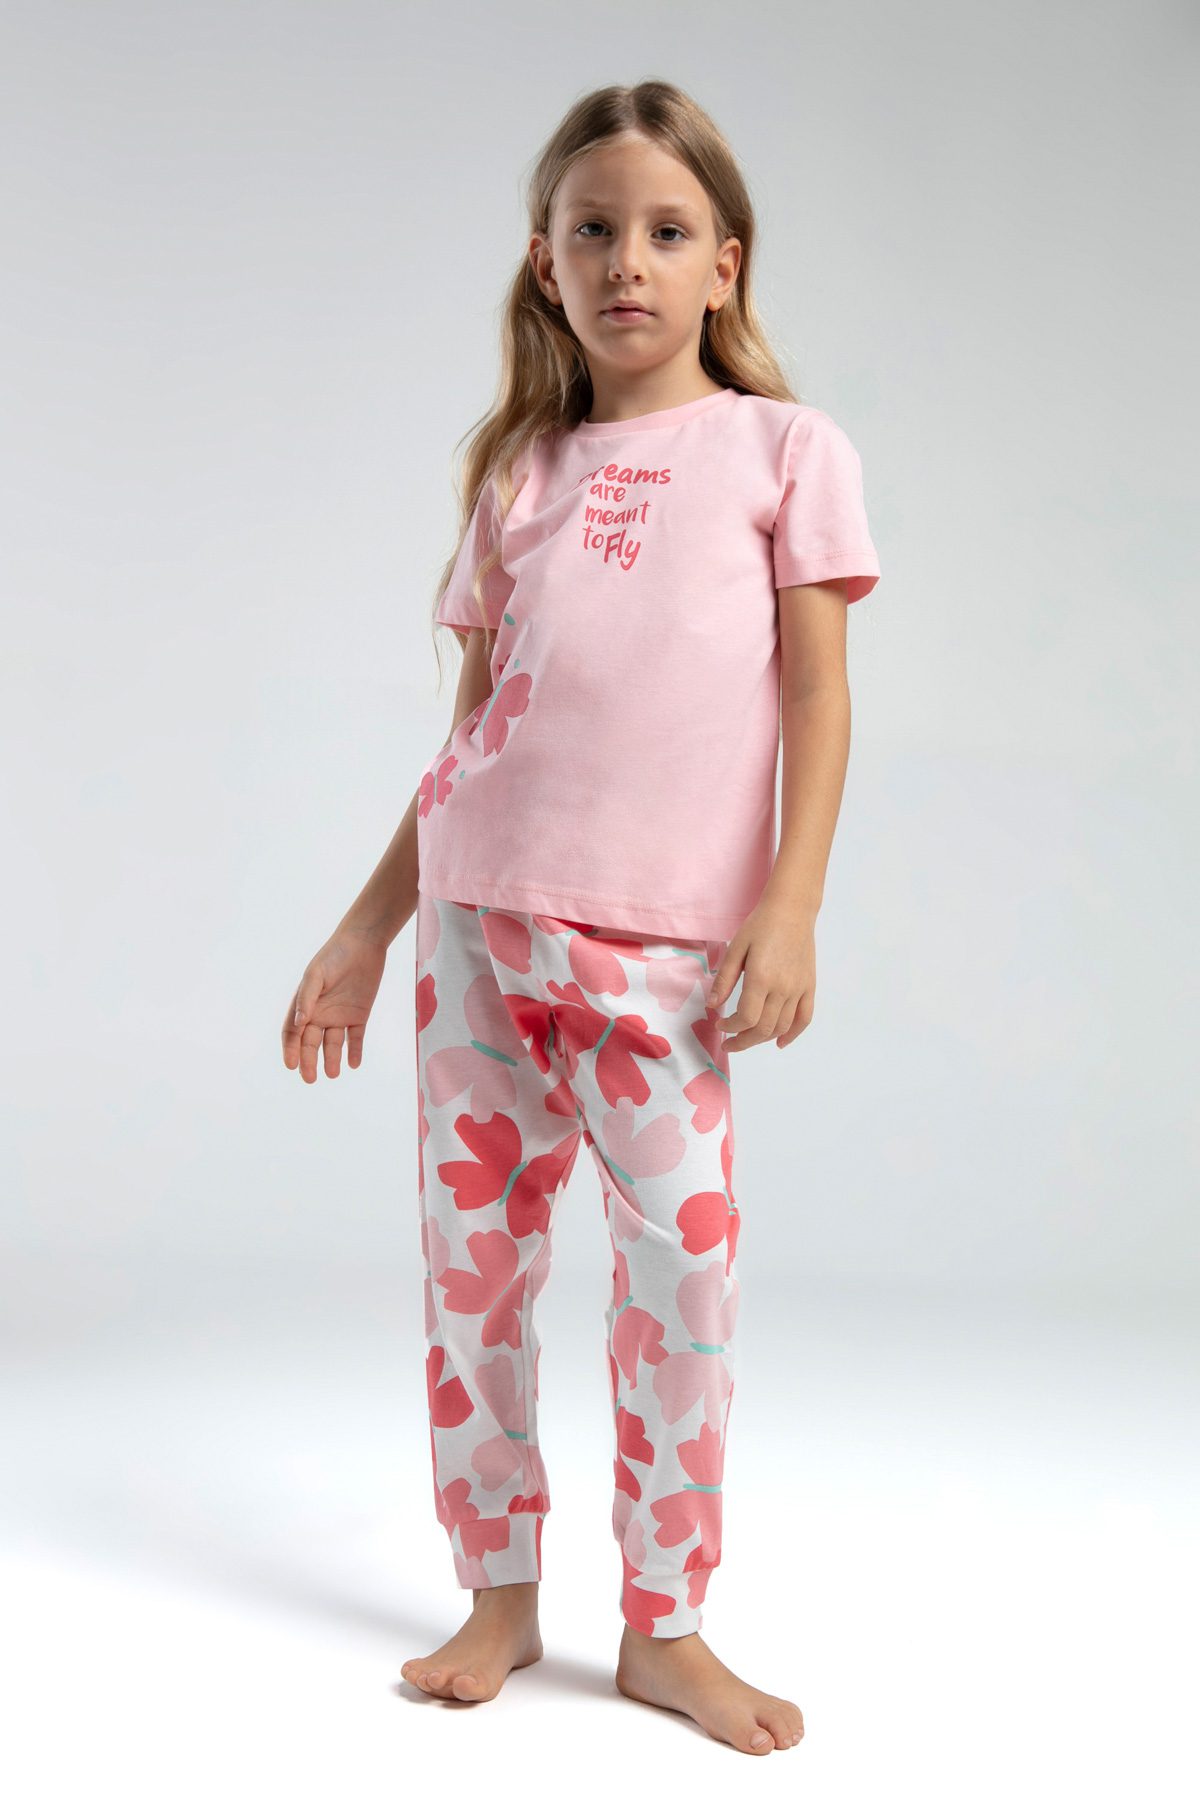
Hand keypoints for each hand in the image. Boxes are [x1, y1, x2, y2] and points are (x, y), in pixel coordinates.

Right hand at [281, 927, 388, 1081]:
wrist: (363, 944)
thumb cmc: (333, 956)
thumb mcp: (315, 974)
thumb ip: (306, 998)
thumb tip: (299, 1022)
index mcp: (304, 1005)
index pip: (293, 1033)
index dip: (290, 1050)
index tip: (291, 1065)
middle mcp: (320, 1014)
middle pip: (311, 1044)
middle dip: (308, 1061)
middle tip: (310, 1078)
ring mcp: (339, 1017)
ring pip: (333, 1045)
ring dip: (331, 1060)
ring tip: (332, 1073)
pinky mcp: (359, 1016)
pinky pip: (356, 1039)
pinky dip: (355, 1052)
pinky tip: (354, 1063)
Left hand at [708, 898, 815, 1050]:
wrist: (792, 910)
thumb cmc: (760, 925)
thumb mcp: (736, 949)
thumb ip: (724, 980)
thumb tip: (712, 1006)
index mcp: (761, 978)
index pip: (746, 1018)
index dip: (730, 1028)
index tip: (719, 1024)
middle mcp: (783, 987)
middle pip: (763, 1029)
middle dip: (743, 1041)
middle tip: (729, 1041)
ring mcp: (799, 988)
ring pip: (782, 1027)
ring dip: (762, 1039)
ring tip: (747, 1038)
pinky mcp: (809, 986)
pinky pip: (804, 1018)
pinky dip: (793, 1034)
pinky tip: (779, 1042)